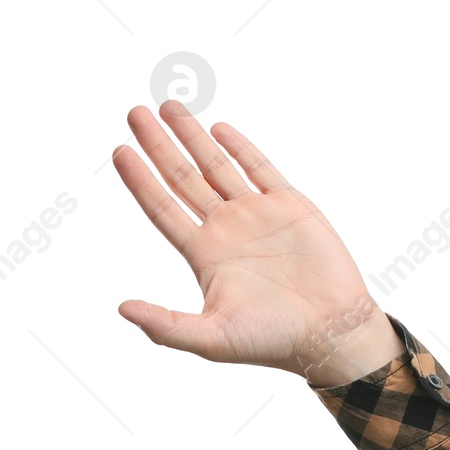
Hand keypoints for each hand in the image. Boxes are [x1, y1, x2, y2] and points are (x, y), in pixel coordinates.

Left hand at [111, 100, 404, 386]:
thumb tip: (122, 309)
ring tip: (168, 107)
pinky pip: (260, 168)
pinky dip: (239, 147)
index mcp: (204, 256)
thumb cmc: (271, 342)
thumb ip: (165, 325)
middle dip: (157, 145)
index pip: (162, 209)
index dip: (140, 181)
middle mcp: (225, 230)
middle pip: (182, 178)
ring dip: (192, 136)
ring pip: (216, 166)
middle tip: (134, 113)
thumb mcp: (210, 340)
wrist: (330, 332)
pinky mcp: (290, 205)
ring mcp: (257, 214)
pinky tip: (218, 129)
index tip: (119, 151)